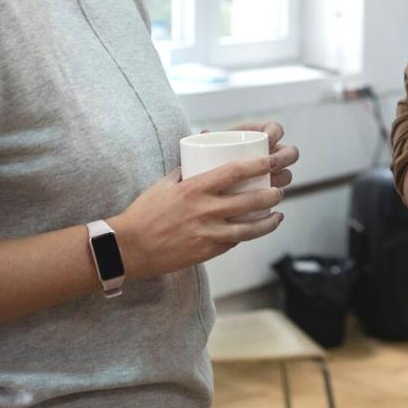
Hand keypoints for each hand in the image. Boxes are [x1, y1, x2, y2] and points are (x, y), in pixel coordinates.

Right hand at [113, 133, 299, 279]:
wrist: (128, 248)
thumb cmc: (145, 212)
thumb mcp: (165, 184)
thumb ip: (187, 171)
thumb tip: (202, 155)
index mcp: (194, 188)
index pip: (234, 172)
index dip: (259, 165)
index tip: (273, 160)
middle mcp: (204, 210)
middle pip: (250, 200)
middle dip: (272, 193)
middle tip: (279, 189)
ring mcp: (207, 234)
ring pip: (249, 228)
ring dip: (269, 221)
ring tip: (278, 214)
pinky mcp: (206, 252)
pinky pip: (234, 243)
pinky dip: (248, 235)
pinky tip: (256, 230)